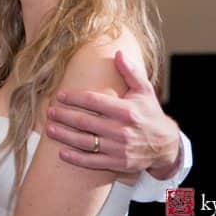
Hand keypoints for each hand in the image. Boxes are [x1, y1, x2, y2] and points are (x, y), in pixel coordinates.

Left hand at [46, 50, 181, 177]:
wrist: (165, 145)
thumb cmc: (150, 113)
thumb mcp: (144, 90)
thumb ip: (131, 72)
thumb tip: (118, 52)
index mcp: (126, 110)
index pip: (94, 102)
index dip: (74, 98)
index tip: (60, 95)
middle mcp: (121, 130)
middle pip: (84, 122)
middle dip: (64, 116)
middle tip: (49, 111)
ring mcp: (118, 149)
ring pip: (85, 142)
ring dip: (64, 136)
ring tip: (50, 129)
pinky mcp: (117, 163)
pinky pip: (92, 162)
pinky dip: (76, 158)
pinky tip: (62, 153)